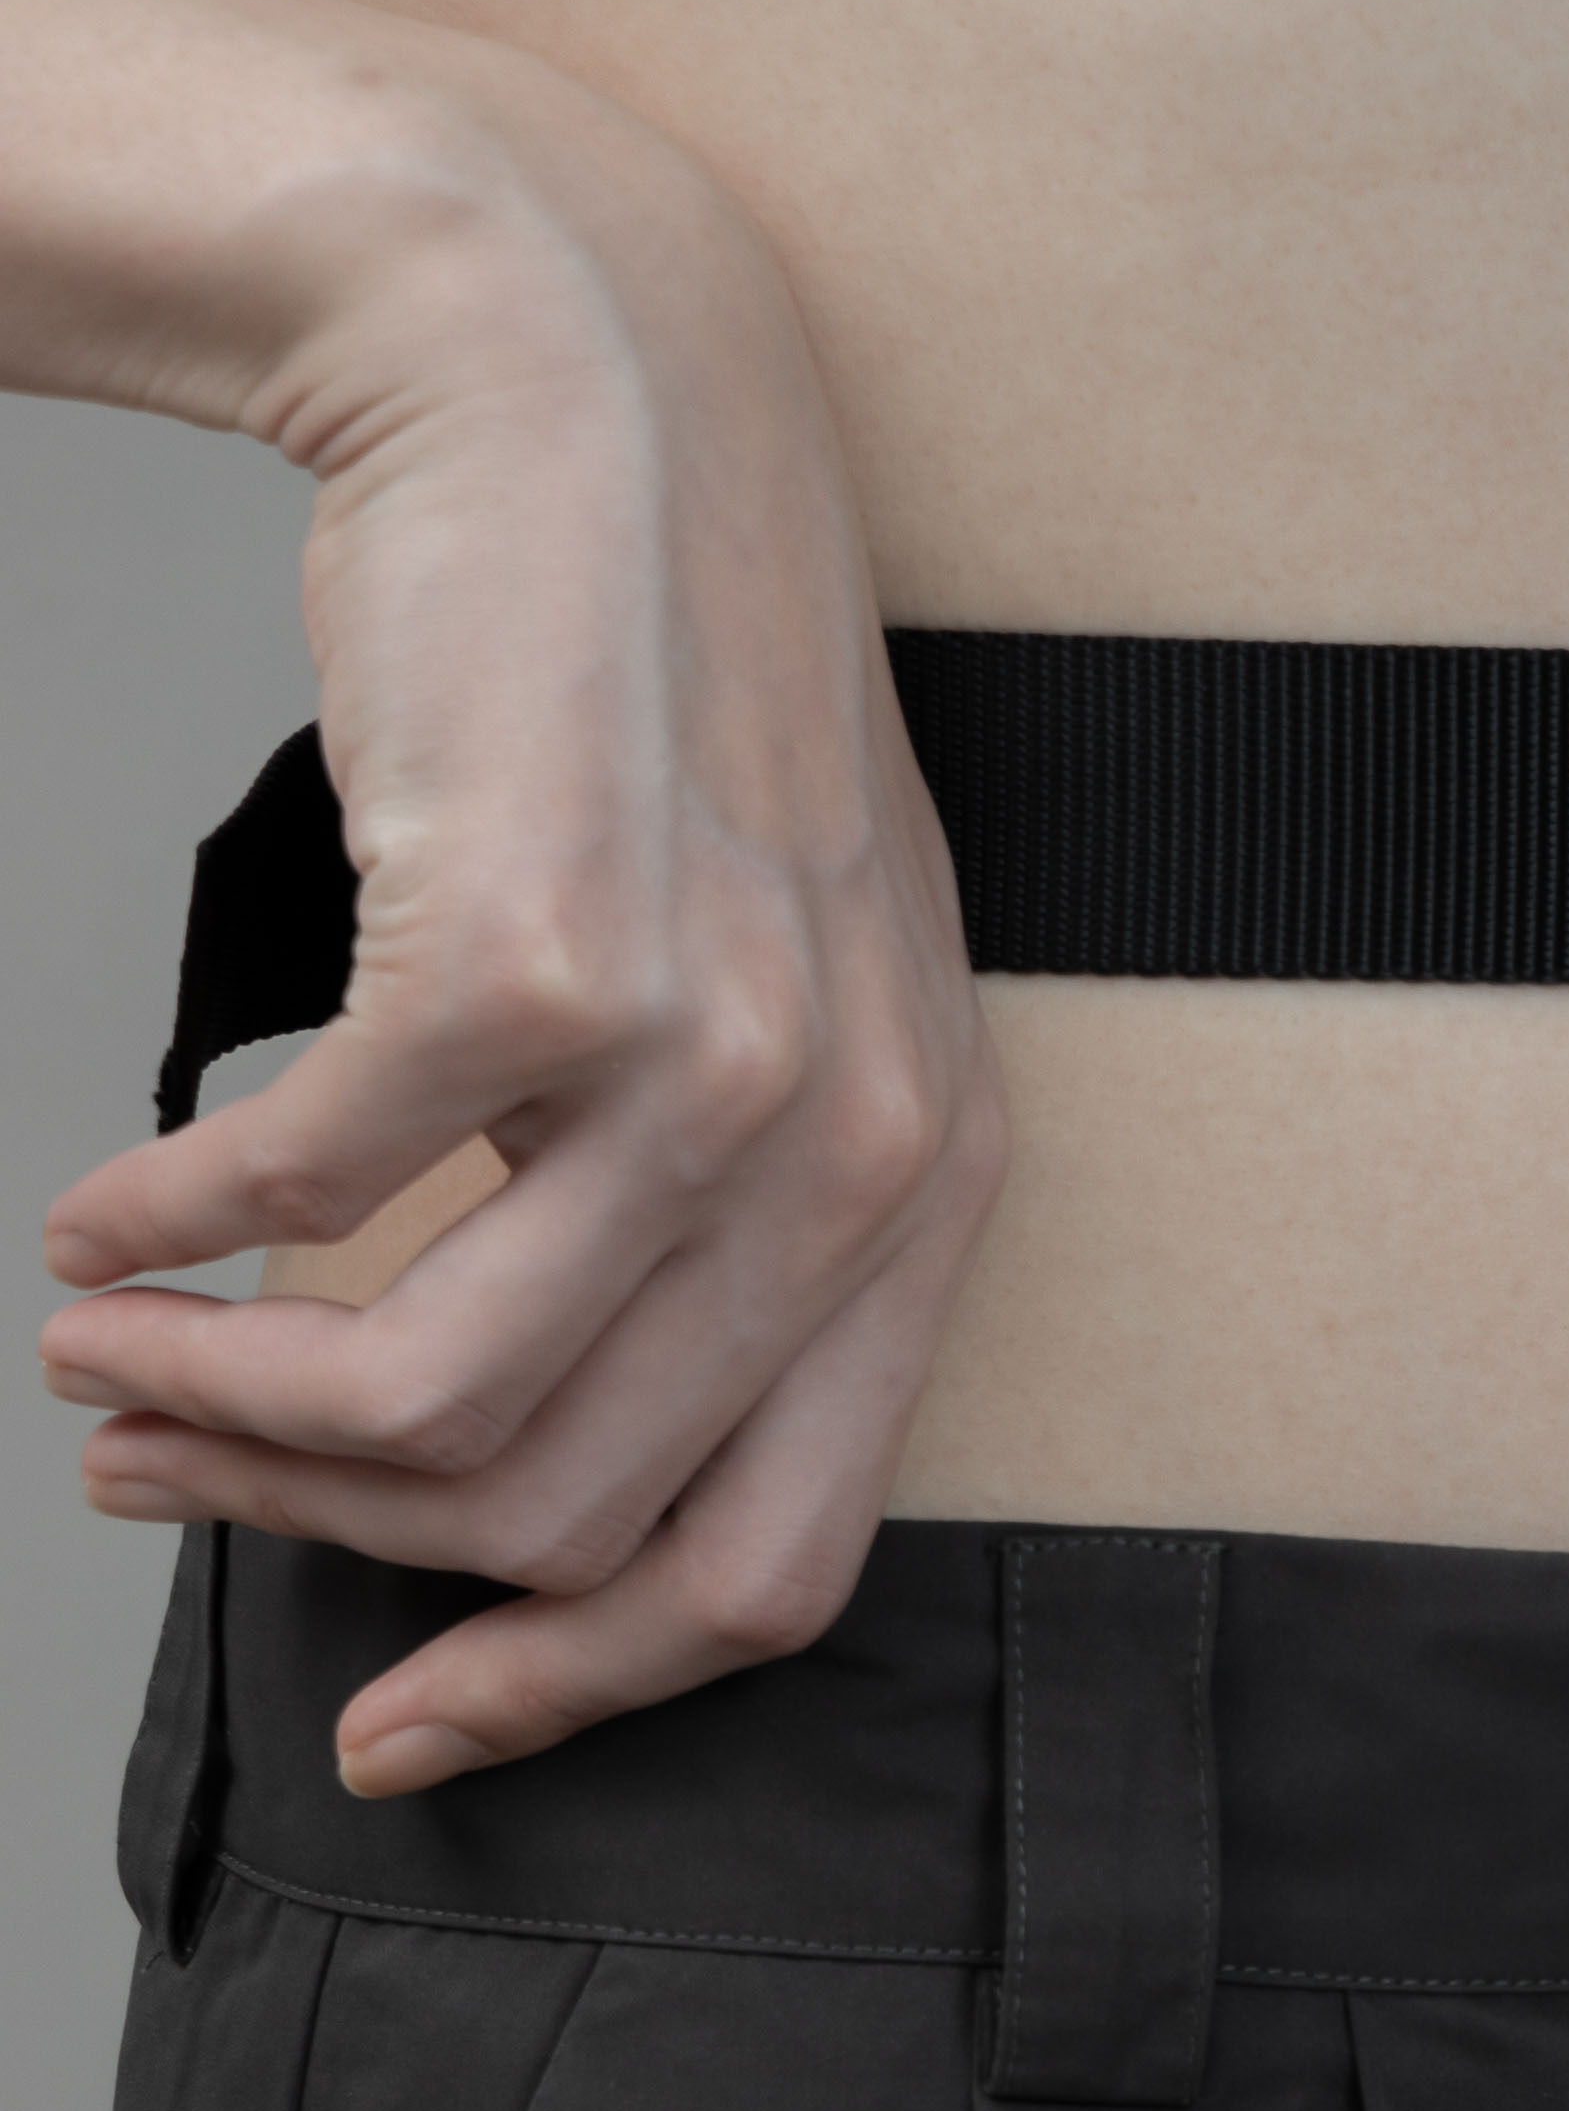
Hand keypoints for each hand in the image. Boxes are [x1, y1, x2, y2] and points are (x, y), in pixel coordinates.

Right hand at [36, 92, 1003, 1793]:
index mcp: (924, 1199)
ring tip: (102, 1356)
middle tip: (148, 1466)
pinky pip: (319, 1197)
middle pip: (563, 1512)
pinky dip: (178, 1229)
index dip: (557, 1692)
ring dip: (224, 1404)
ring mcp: (717, 1059)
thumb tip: (442, 1471)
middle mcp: (858, 1152)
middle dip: (319, 1529)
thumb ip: (662, 1242)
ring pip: (435, 1402)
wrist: (581, 379)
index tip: (391, 1731)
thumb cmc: (633, 706)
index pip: (765, 1573)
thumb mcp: (734, 999)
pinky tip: (107, 1209)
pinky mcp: (548, 958)